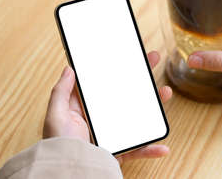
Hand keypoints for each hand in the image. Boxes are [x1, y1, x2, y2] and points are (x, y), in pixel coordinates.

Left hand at [43, 51, 172, 162]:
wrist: (69, 175)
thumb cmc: (58, 147)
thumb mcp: (55, 115)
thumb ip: (61, 92)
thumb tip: (69, 68)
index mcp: (87, 108)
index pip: (105, 83)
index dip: (118, 67)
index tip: (128, 54)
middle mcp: (103, 120)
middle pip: (127, 95)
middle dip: (142, 76)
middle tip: (152, 58)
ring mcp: (114, 135)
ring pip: (139, 117)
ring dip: (155, 106)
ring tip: (166, 92)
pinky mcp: (120, 152)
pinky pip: (139, 149)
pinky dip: (152, 149)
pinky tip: (163, 146)